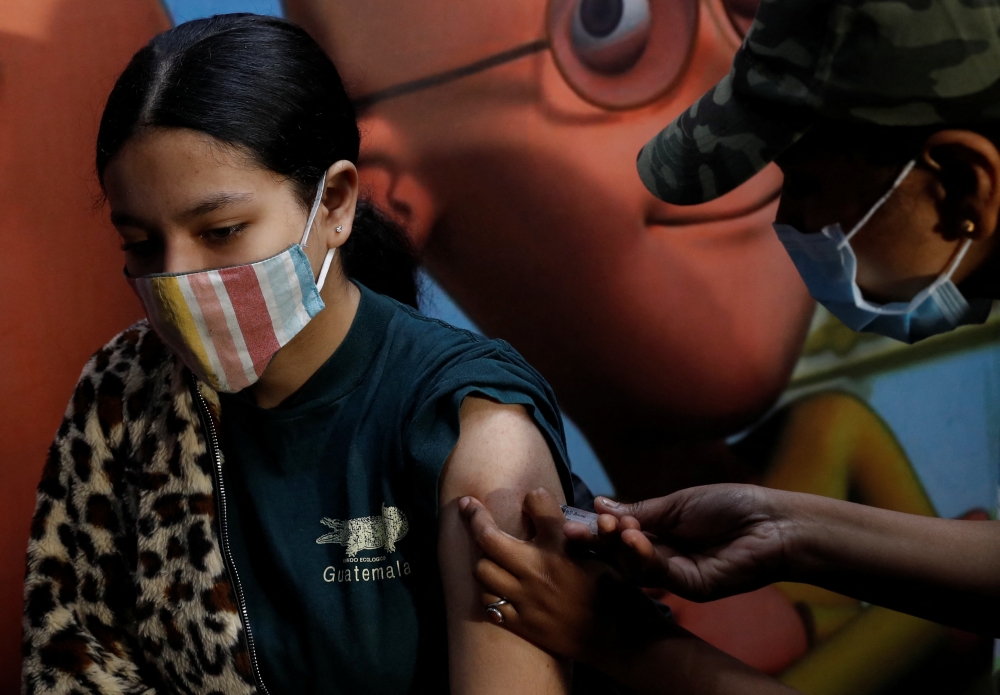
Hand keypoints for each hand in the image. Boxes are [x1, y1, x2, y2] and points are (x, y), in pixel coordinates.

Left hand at [459, 488, 671, 668]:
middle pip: (488, 538)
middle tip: (468, 508)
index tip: (501, 498)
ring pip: (483, 571)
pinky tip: (497, 586)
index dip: (526, 497)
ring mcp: (526, 599)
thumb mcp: (599, 550)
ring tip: (488, 553)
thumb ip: (571, 527)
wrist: (617, 636)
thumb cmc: (611, 588)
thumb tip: (540, 499)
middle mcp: (538, 569)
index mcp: (560, 547)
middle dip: (475, 519)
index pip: (534, 505)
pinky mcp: (523, 624)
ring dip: (484, 559)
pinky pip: (490, 604)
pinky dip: (490, 592)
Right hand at [587, 484, 795, 600]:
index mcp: (658, 534)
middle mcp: (663, 558)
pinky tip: (635, 537)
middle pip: (620, 556)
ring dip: (619, 548)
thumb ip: (640, 510)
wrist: (773, 523)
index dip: (596, 532)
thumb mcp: (678, 503)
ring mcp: (676, 575)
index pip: (618, 536)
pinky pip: (660, 575)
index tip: (571, 522)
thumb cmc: (731, 506)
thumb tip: (599, 505)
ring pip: (635, 569)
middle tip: (582, 529)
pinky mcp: (692, 588)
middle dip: (599, 543)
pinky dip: (643, 557)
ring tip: (612, 528)